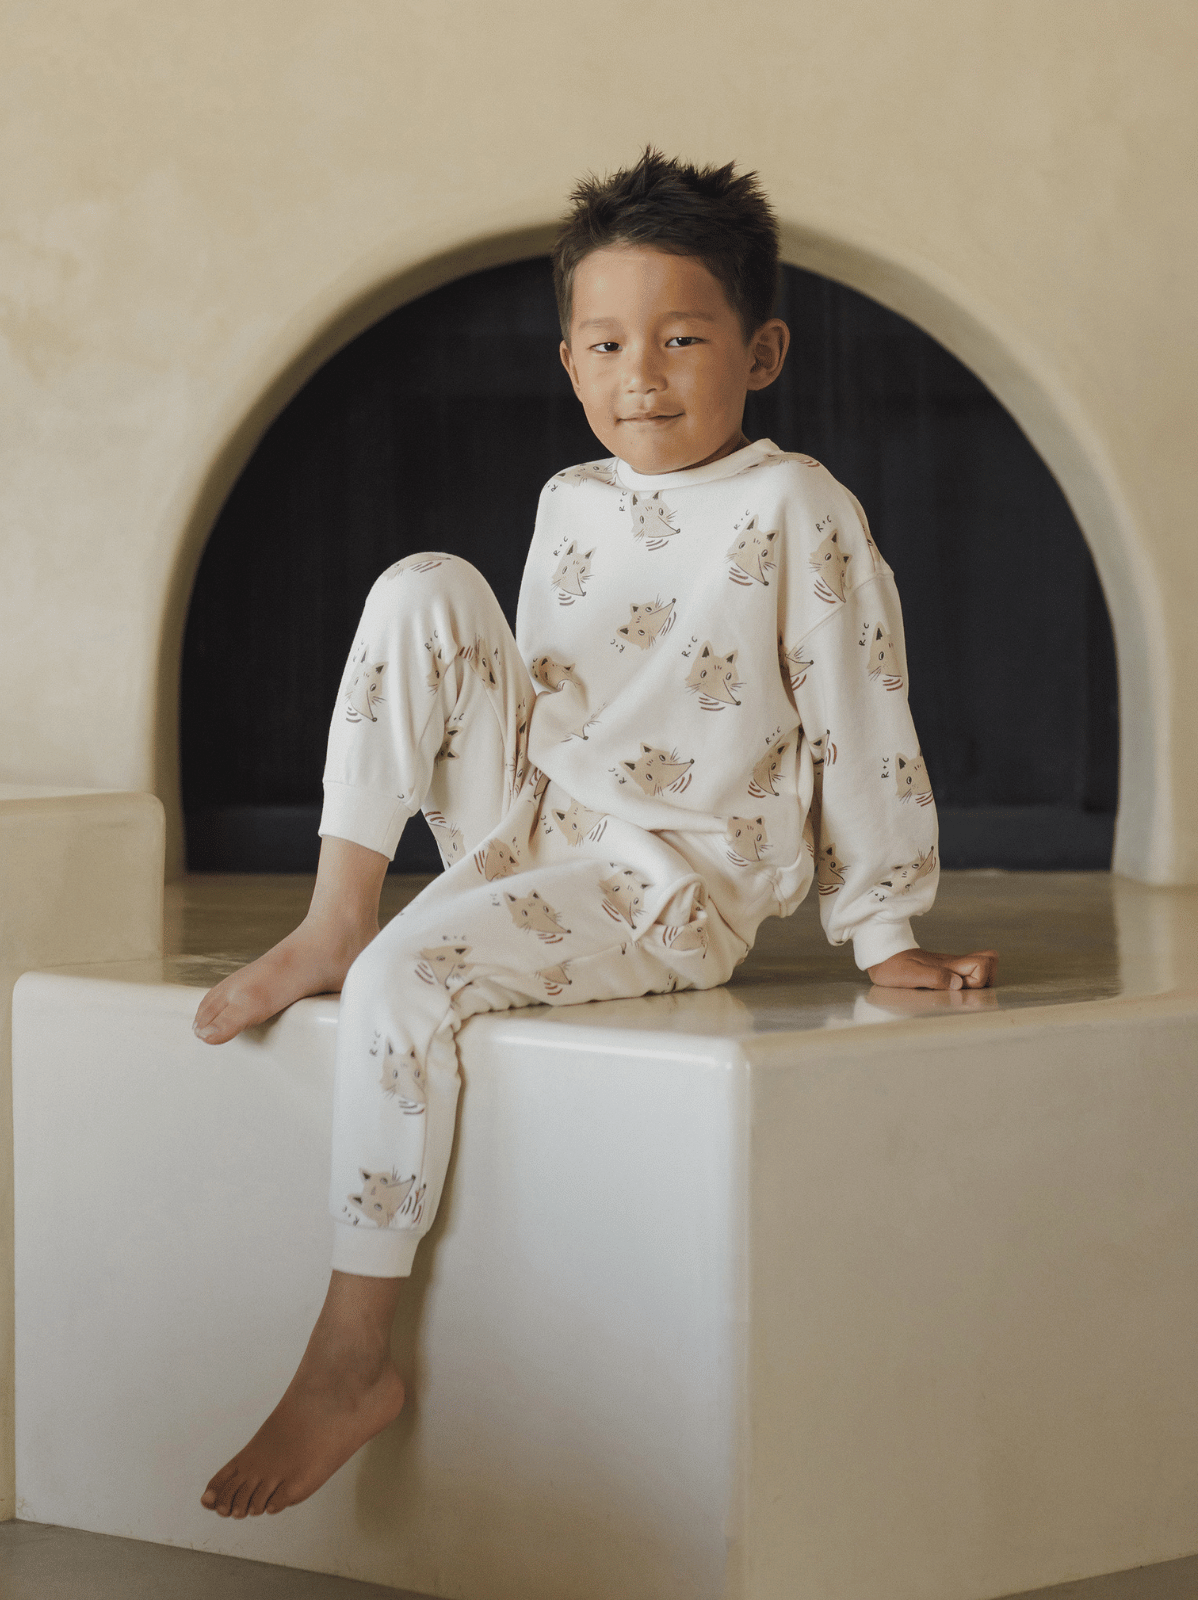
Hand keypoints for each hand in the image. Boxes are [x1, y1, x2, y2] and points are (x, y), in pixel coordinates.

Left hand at [867, 946, 997, 989]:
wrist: (880, 954)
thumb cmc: (892, 965)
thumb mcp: (910, 974)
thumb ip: (934, 977)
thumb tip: (959, 984)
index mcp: (948, 964)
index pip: (983, 963)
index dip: (979, 979)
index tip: (960, 987)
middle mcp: (953, 963)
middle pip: (990, 961)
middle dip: (985, 980)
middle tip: (965, 990)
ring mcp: (950, 965)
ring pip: (982, 966)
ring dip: (979, 982)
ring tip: (959, 992)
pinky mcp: (944, 969)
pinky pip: (968, 972)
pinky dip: (968, 982)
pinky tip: (951, 991)